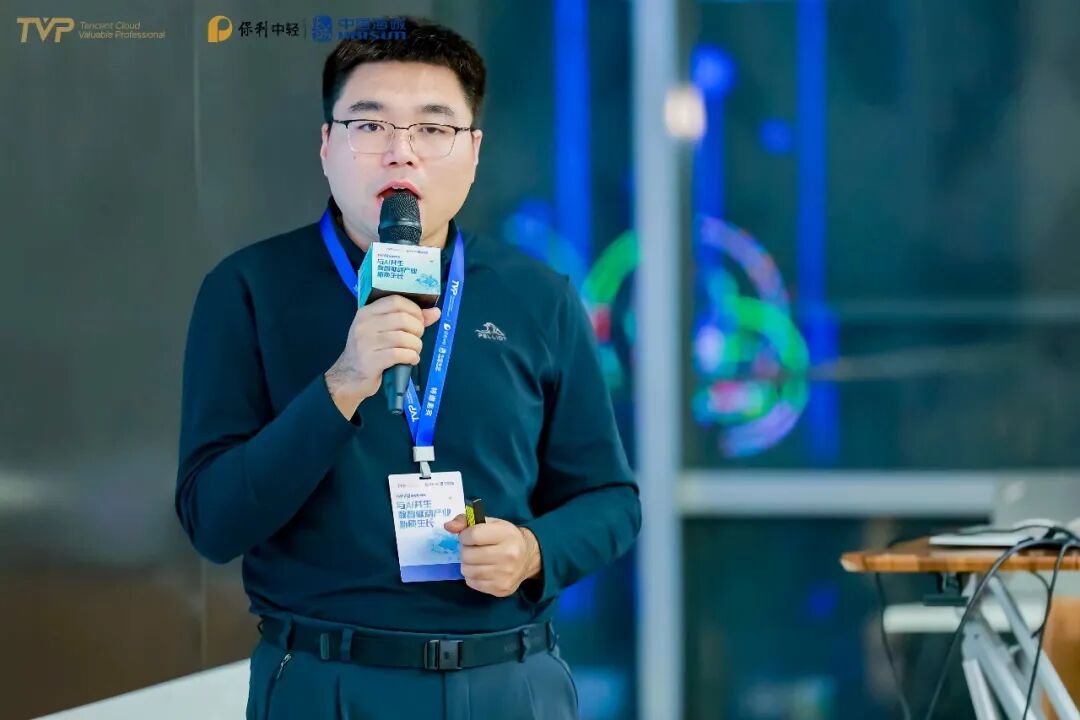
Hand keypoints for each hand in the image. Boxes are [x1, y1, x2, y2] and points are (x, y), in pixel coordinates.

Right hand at [325, 295, 440, 417]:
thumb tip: (435, 312)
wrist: (349, 377)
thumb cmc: (370, 351)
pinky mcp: (371, 361)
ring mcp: (366, 343)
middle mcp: (364, 325)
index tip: (419, 321)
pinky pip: (399, 355)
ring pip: (403, 338)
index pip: (395, 301)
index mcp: (367, 312)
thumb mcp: (384, 332)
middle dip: (417, 329)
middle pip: (402, 319)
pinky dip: (411, 357)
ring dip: (416, 346)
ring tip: (414, 351)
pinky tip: (411, 360)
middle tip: (416, 339)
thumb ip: (409, 320)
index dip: (414, 309)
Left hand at [444, 515, 541, 597]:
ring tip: (476, 559)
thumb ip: (467, 521)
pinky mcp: (500, 589)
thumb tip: (448, 526)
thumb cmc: (506, 537)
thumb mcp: (490, 523)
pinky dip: (472, 576)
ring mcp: (505, 575)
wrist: (528, 558)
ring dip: (467, 564)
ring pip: (467, 570)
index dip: (465, 536)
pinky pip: (472, 583)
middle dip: (465, 550)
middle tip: (473, 549)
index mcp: (506, 535)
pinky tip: (482, 570)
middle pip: (468, 555)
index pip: (473, 535)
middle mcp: (508, 556)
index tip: (468, 536)